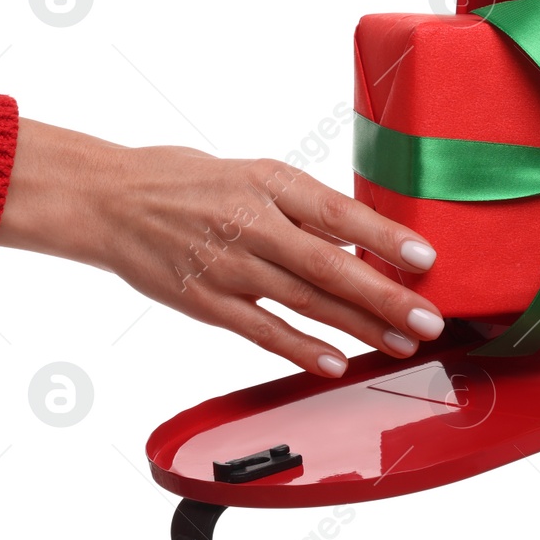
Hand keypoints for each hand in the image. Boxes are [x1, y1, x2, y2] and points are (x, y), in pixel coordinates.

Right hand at [0, 119, 441, 376]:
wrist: (108, 201)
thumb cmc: (190, 183)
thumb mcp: (254, 175)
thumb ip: (305, 208)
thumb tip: (368, 239)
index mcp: (269, 184)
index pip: (338, 213)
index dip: (385, 237)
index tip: (426, 259)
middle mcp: (252, 224)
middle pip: (330, 266)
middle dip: (386, 297)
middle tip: (430, 318)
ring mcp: (228, 266)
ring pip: (305, 303)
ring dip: (360, 327)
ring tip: (403, 342)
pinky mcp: (206, 302)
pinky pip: (262, 331)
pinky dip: (301, 349)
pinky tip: (337, 364)